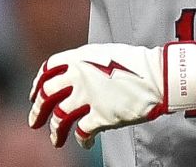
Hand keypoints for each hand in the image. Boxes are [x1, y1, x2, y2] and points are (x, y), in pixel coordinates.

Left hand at [28, 43, 195, 148]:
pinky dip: (81, 140)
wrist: (160, 75)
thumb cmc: (137, 64)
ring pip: (60, 117)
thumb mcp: (105, 53)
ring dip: (55, 131)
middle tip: (35, 121)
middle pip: (47, 95)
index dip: (38, 83)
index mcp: (80, 58)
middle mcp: (80, 76)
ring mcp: (89, 97)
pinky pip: (82, 132)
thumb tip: (74, 76)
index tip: (35, 94)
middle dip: (37, 111)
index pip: (48, 70)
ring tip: (56, 139)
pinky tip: (85, 142)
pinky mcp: (102, 116)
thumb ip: (85, 64)